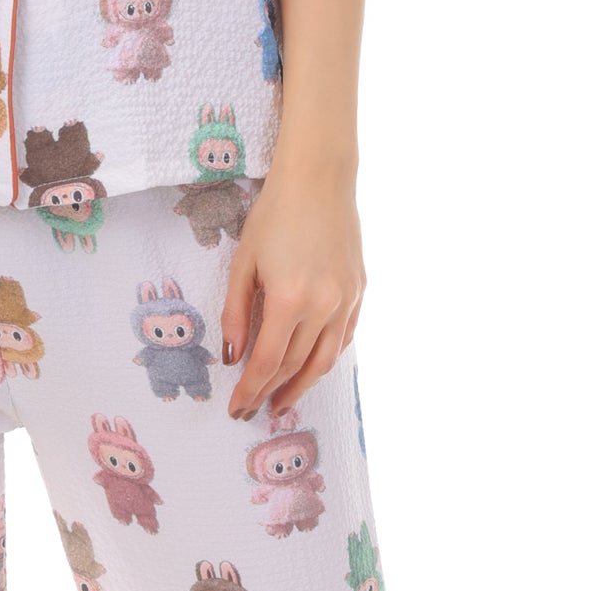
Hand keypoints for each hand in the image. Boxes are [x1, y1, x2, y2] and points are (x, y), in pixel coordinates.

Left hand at [219, 165, 364, 419]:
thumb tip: (232, 357)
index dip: (249, 390)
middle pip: (294, 366)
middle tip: (254, 410)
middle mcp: (323, 307)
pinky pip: (343, 337)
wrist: (319, 180)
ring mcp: (346, 301)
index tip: (236, 408)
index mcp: (289, 300)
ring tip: (283, 402)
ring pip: (324, 360)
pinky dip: (326, 357)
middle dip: (271, 392)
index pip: (266, 362)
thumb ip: (236, 313)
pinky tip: (311, 367)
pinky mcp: (359, 291)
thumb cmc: (274, 215)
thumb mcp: (244, 262)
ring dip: (302, 386)